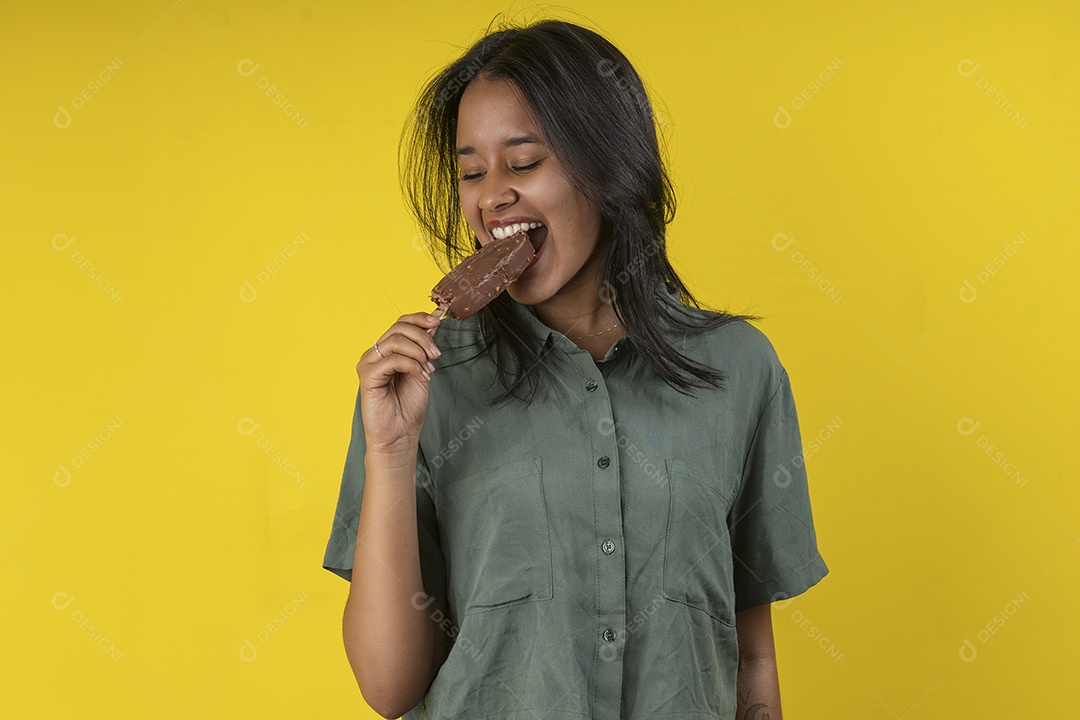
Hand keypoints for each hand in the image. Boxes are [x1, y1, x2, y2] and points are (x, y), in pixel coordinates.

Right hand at [357, 312, 441, 453]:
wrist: (399, 435)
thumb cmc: (408, 408)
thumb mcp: (421, 371)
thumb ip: (423, 349)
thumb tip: (432, 325)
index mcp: (386, 351)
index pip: (400, 323)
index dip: (419, 318)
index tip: (437, 322)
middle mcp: (374, 354)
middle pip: (398, 328)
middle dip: (423, 338)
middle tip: (436, 355)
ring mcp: (368, 364)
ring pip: (396, 341)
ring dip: (419, 353)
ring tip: (428, 370)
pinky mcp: (367, 376)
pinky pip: (393, 359)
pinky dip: (412, 365)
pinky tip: (421, 377)